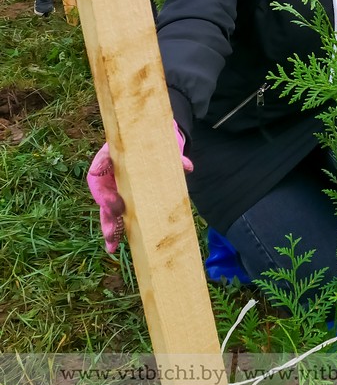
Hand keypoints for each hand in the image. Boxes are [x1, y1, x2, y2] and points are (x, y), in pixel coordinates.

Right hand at [86, 125, 193, 253]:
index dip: (104, 188)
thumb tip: (187, 167)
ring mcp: (117, 187)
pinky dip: (120, 228)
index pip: (100, 171)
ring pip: (110, 209)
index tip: (114, 202)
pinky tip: (118, 244)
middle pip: (104, 197)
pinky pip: (121, 212)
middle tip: (112, 235)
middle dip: (108, 217)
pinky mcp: (127, 196)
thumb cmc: (153, 140)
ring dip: (111, 228)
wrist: (159, 137)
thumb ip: (173, 155)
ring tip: (112, 247)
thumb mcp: (161, 142)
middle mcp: (112, 175)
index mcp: (112, 158)